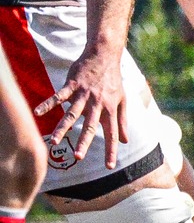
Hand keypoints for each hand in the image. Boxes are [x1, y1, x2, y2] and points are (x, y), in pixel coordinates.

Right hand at [39, 43, 128, 167]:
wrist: (105, 56)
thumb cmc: (113, 81)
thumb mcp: (123, 100)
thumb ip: (122, 121)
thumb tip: (125, 140)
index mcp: (110, 109)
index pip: (112, 133)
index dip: (111, 149)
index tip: (110, 166)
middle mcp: (98, 104)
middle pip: (90, 126)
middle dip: (84, 142)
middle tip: (78, 157)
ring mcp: (84, 94)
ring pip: (72, 113)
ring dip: (62, 127)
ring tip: (54, 141)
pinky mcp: (72, 85)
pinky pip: (59, 96)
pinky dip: (48, 103)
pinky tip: (37, 111)